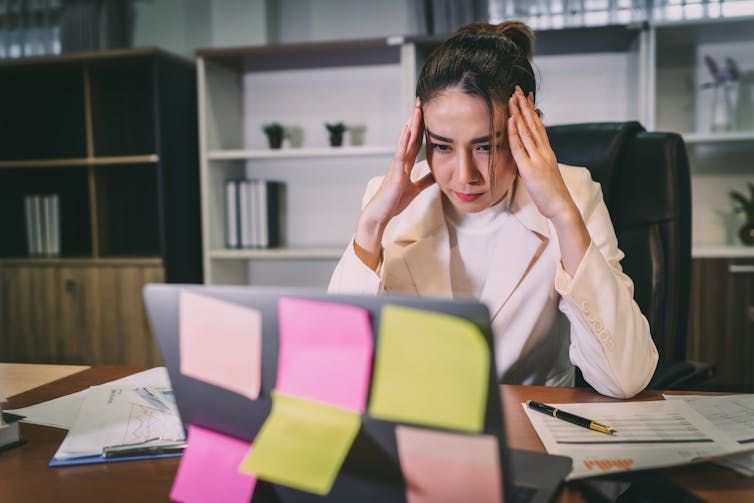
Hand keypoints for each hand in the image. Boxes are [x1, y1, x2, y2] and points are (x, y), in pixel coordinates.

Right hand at [354, 99, 434, 269]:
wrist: (380, 214)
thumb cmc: (394, 202)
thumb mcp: (415, 189)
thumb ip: (426, 179)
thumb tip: (438, 174)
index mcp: (405, 164)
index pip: (415, 141)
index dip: (421, 127)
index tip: (427, 112)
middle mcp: (400, 160)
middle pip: (410, 135)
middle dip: (416, 119)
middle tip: (421, 101)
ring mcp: (397, 165)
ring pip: (405, 140)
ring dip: (411, 124)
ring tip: (416, 108)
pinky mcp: (395, 172)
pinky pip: (400, 153)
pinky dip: (403, 141)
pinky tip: (407, 129)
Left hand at [507, 86, 589, 274]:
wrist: (561, 206)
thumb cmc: (551, 193)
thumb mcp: (543, 173)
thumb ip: (536, 162)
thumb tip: (527, 157)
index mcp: (547, 152)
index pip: (538, 126)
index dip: (532, 111)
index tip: (526, 97)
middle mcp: (544, 151)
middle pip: (533, 124)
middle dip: (525, 105)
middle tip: (518, 89)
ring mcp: (538, 158)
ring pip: (527, 131)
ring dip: (519, 113)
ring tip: (512, 98)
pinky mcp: (530, 168)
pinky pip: (520, 147)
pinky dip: (515, 132)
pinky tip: (511, 120)